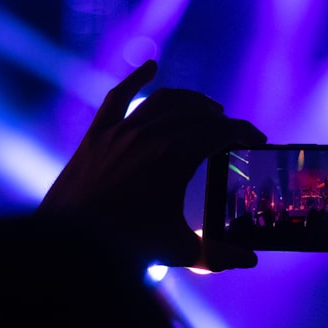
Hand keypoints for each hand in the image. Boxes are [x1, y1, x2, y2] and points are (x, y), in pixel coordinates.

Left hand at [39, 60, 266, 269]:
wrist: (71, 242)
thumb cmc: (126, 246)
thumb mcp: (178, 250)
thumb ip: (218, 254)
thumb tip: (250, 260)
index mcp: (176, 156)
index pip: (220, 132)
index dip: (243, 132)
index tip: (256, 138)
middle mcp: (150, 134)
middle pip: (197, 113)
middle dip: (220, 119)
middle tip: (231, 132)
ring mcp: (121, 131)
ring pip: (164, 100)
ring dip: (190, 101)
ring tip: (206, 108)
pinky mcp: (97, 135)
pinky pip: (118, 97)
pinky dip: (136, 79)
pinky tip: (150, 67)